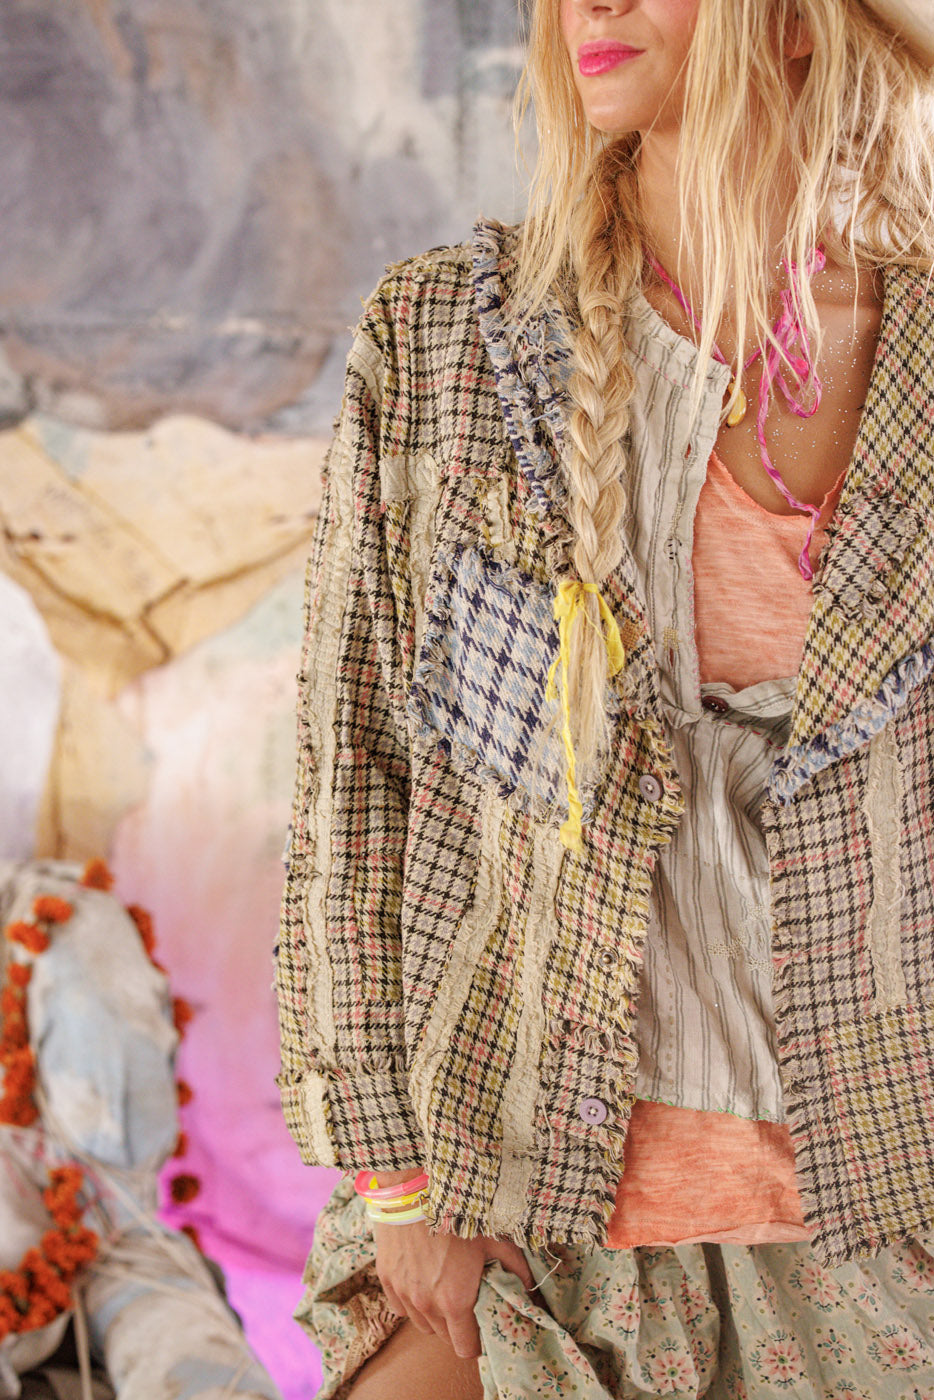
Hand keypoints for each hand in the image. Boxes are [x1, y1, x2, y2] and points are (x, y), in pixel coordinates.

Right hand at [373, 1218, 534, 1359]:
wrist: (414, 1187)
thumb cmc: (458, 1212)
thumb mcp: (495, 1239)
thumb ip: (516, 1270)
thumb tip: (530, 1291)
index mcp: (455, 1301)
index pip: (465, 1349)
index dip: (476, 1342)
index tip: (481, 1326)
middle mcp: (426, 1304)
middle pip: (443, 1337)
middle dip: (457, 1326)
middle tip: (466, 1301)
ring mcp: (403, 1292)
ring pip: (421, 1324)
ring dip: (433, 1315)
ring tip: (444, 1289)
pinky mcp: (386, 1278)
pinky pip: (400, 1307)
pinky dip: (411, 1301)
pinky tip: (422, 1280)